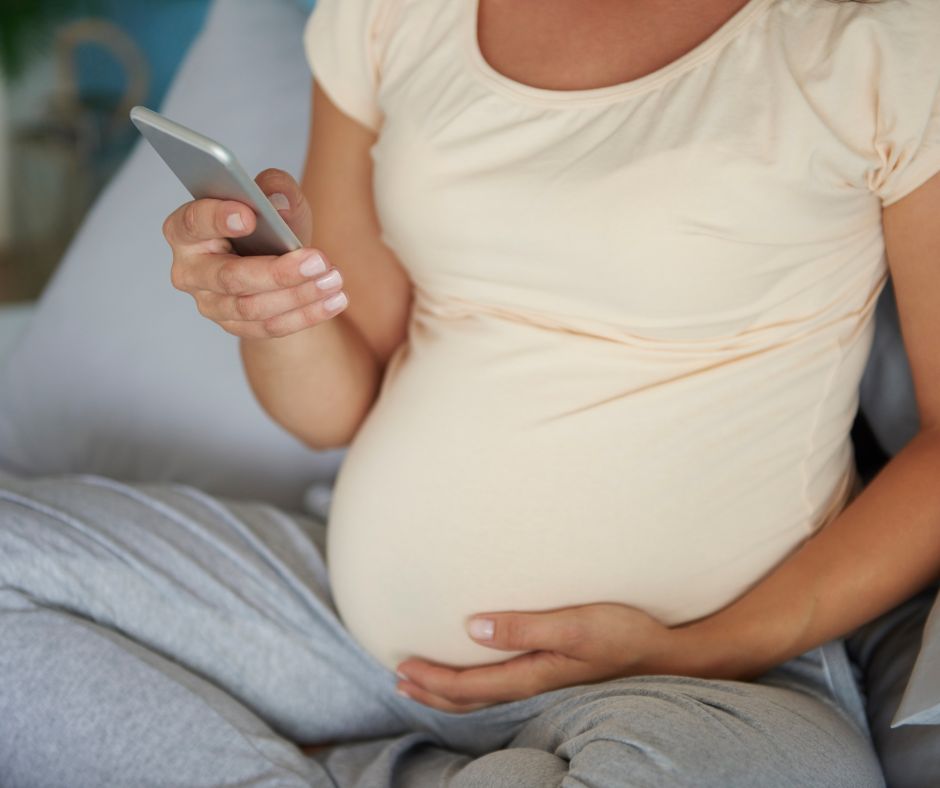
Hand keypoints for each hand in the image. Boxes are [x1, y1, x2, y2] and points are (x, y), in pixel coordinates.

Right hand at [161, 168, 348, 337]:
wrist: (274, 266)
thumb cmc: (268, 228)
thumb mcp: (277, 201)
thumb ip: (276, 189)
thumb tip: (280, 198)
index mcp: (186, 230)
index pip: (194, 223)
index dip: (218, 219)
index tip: (249, 216)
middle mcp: (190, 271)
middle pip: (229, 277)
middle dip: (277, 272)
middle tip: (318, 260)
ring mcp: (210, 304)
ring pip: (252, 307)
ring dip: (299, 295)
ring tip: (333, 280)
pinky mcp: (235, 327)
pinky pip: (270, 327)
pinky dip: (306, 315)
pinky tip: (334, 301)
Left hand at [394, 602, 675, 712]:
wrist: (665, 653)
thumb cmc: (622, 633)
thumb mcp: (573, 624)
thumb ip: (523, 626)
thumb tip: (472, 627)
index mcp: (532, 675)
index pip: (470, 686)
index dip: (433, 680)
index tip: (401, 668)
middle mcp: (534, 684)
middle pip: (471, 698)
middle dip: (433, 691)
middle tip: (399, 681)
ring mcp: (545, 682)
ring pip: (486, 694)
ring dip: (450, 691)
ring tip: (424, 684)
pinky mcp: (555, 673)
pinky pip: (503, 684)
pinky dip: (476, 683)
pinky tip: (478, 671)